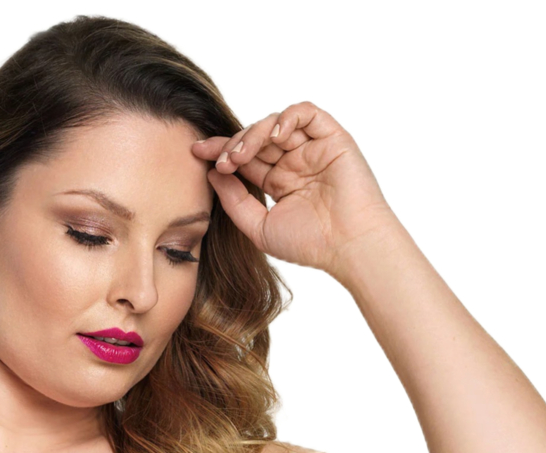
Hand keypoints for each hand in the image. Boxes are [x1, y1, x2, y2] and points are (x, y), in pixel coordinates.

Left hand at [191, 101, 400, 274]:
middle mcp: (294, 161)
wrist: (349, 246)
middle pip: (256, 139)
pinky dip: (287, 117)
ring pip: (275, 124)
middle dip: (233, 143)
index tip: (196, 151)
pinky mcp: (332, 138)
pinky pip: (306, 113)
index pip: (245, 158)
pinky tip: (273, 135)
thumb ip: (235, 202)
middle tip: (221, 160)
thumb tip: (212, 173)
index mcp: (278, 181)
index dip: (221, 151)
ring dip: (253, 134)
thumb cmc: (310, 244)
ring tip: (241, 154)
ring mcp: (312, 148)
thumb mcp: (260, 227)